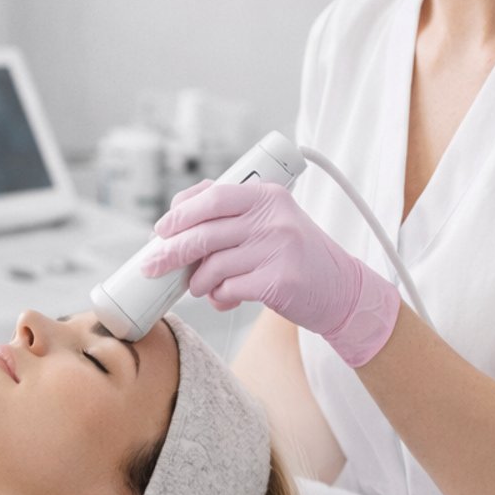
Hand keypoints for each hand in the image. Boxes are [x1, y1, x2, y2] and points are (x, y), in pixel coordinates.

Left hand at [142, 180, 400, 367]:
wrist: (342, 289)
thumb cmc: (294, 255)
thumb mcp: (270, 221)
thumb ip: (230, 214)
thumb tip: (174, 218)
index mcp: (267, 196)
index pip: (213, 197)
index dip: (180, 214)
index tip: (160, 230)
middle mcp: (274, 219)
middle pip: (205, 233)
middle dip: (171, 252)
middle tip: (153, 266)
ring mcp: (278, 249)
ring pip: (213, 265)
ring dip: (198, 281)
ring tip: (201, 287)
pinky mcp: (279, 281)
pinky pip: (228, 288)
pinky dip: (219, 296)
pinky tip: (225, 297)